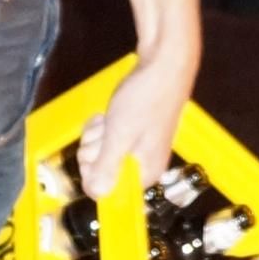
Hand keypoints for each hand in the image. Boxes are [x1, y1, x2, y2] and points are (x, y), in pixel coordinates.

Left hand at [76, 54, 192, 199]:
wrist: (164, 65)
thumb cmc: (145, 99)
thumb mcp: (120, 135)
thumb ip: (107, 167)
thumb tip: (97, 194)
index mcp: (145, 172)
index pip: (107, 191)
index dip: (94, 171)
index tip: (98, 148)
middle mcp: (142, 165)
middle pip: (100, 171)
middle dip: (94, 148)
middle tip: (107, 129)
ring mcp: (136, 148)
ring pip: (99, 152)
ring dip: (97, 135)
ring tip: (110, 118)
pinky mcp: (131, 132)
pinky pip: (105, 138)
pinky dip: (101, 127)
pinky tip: (108, 115)